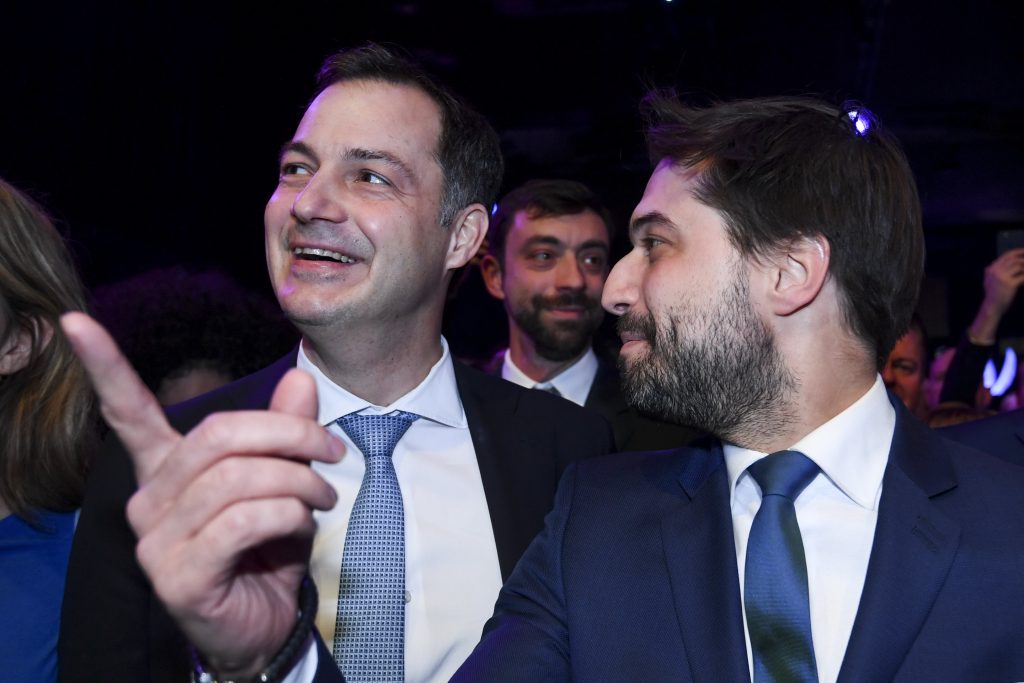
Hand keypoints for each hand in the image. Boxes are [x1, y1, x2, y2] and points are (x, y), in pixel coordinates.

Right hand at [61, 312, 342, 677]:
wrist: (266, 626)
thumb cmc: (268, 549)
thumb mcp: (284, 481)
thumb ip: (286, 432)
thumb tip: (299, 378)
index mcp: (167, 470)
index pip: (128, 413)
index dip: (103, 366)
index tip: (76, 320)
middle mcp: (149, 500)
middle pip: (219, 434)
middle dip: (290, 433)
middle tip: (332, 450)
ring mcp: (156, 540)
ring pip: (239, 478)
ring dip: (300, 482)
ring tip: (324, 497)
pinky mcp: (178, 575)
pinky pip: (244, 520)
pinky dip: (288, 515)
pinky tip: (301, 528)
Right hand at [969, 248, 1023, 343]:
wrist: (992, 307)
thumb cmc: (993, 294)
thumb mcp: (989, 280)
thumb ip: (994, 271)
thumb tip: (1005, 262)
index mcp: (991, 269)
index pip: (1007, 255)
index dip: (1018, 252)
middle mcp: (995, 271)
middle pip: (1014, 259)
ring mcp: (1002, 277)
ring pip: (1019, 266)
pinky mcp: (1009, 284)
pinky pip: (1023, 276)